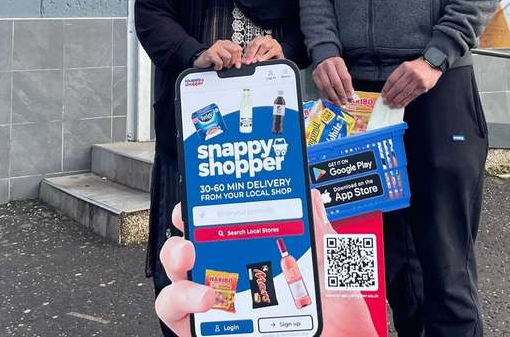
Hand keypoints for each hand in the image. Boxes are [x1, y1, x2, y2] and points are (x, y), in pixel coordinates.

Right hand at [155, 191, 377, 336]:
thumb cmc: (335, 319)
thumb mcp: (332, 268)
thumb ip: (319, 233)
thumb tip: (308, 195)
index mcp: (259, 258)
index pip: (227, 224)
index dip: (211, 203)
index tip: (207, 188)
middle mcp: (233, 279)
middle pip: (193, 242)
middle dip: (185, 222)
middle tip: (189, 219)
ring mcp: (218, 306)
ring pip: (177, 275)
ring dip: (174, 258)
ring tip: (189, 256)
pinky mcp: (206, 332)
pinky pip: (176, 313)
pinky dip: (180, 300)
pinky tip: (203, 297)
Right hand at [193, 39, 242, 68]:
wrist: (201, 60)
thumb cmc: (214, 59)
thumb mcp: (226, 57)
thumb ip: (233, 58)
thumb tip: (239, 63)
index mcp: (227, 43)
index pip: (238, 48)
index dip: (239, 58)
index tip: (237, 65)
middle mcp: (222, 43)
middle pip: (235, 50)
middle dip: (233, 61)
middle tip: (228, 65)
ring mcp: (216, 47)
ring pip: (228, 56)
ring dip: (225, 64)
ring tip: (221, 64)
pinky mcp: (210, 53)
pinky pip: (219, 61)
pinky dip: (219, 66)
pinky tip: (216, 65)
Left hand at [242, 35, 283, 63]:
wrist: (279, 60)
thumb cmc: (269, 58)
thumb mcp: (258, 56)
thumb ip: (251, 56)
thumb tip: (244, 61)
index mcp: (259, 39)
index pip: (251, 44)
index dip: (246, 52)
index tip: (244, 60)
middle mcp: (265, 39)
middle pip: (256, 43)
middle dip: (251, 53)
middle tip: (248, 61)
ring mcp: (272, 43)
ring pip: (264, 46)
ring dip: (258, 54)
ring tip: (255, 61)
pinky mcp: (278, 48)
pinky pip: (271, 51)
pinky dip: (265, 56)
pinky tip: (262, 60)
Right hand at [312, 56, 353, 105]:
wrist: (325, 59)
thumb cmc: (336, 66)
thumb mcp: (344, 70)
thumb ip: (347, 82)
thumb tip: (350, 95)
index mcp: (338, 62)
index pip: (344, 77)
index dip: (348, 89)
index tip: (350, 97)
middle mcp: (328, 65)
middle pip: (335, 82)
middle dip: (340, 94)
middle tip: (344, 101)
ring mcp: (320, 70)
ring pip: (327, 86)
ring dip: (333, 97)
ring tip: (338, 102)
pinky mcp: (315, 75)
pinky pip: (321, 88)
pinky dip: (326, 95)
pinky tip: (331, 99)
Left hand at [380, 57, 440, 107]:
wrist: (433, 64)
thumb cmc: (419, 66)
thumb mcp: (407, 66)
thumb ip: (399, 75)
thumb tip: (390, 88)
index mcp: (404, 67)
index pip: (392, 79)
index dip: (386, 88)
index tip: (383, 94)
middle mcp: (411, 73)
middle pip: (397, 87)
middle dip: (390, 96)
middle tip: (386, 101)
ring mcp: (417, 80)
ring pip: (404, 93)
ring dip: (396, 101)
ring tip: (392, 105)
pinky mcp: (423, 87)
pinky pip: (412, 96)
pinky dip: (405, 102)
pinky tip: (400, 104)